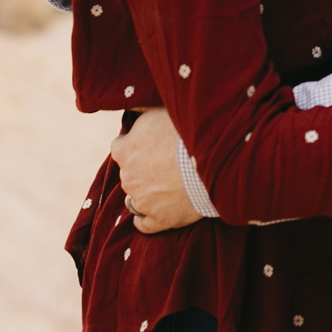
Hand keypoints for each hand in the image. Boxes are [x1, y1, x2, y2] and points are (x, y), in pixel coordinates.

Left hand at [112, 109, 203, 233]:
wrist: (212, 161)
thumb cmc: (186, 132)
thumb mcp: (157, 112)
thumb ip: (140, 113)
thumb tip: (130, 107)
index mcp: (124, 151)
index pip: (120, 147)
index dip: (135, 146)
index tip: (150, 145)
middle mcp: (127, 177)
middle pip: (129, 173)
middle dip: (143, 169)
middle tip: (166, 163)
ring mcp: (142, 201)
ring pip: (136, 197)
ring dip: (147, 192)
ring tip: (169, 185)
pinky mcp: (158, 220)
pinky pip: (143, 224)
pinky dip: (147, 219)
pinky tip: (158, 212)